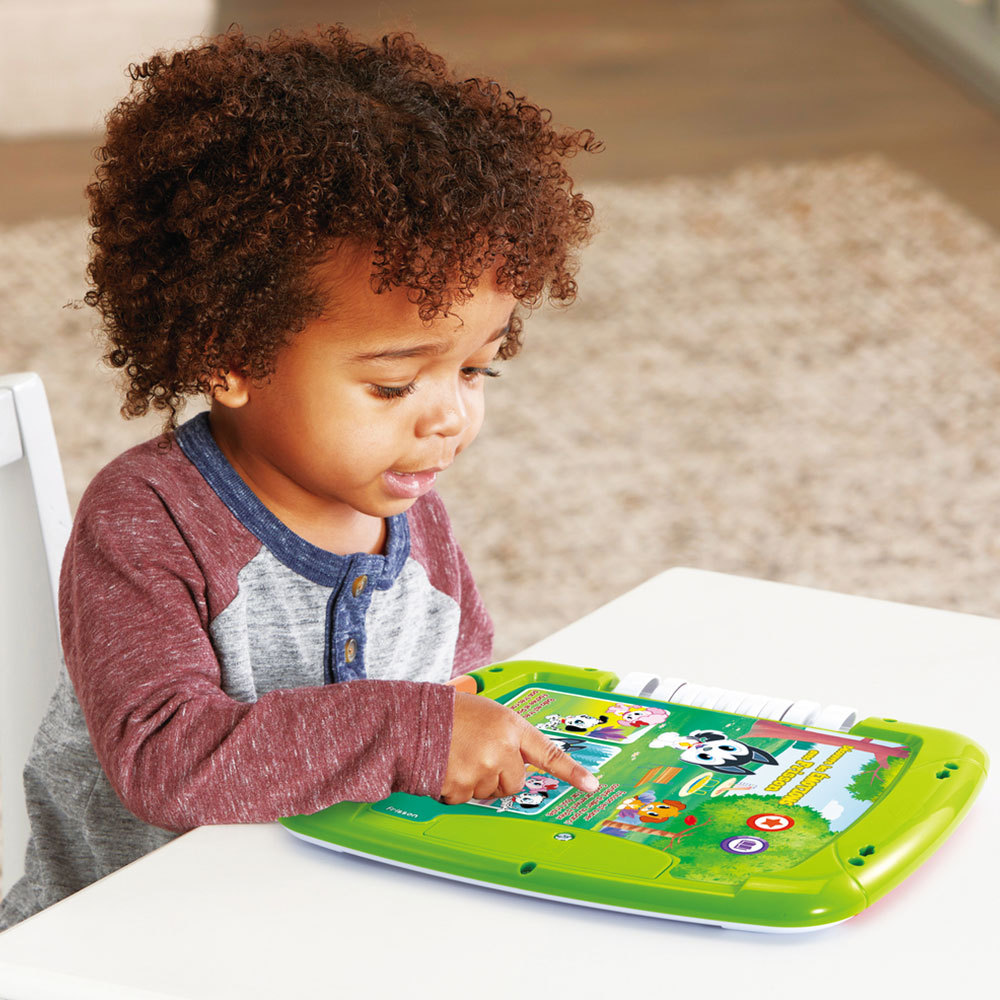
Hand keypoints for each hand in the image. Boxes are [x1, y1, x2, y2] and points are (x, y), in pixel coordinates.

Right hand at [439, 692, 599, 804]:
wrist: (414, 719)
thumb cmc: (449, 713)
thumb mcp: (487, 713)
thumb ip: (506, 736)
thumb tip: (515, 761)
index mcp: (510, 726)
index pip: (548, 753)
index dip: (572, 772)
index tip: (591, 786)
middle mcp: (501, 748)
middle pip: (514, 781)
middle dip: (498, 775)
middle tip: (476, 755)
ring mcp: (482, 769)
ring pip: (489, 792)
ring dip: (474, 782)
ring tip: (456, 756)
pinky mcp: (462, 787)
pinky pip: (465, 799)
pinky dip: (454, 789)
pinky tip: (446, 768)